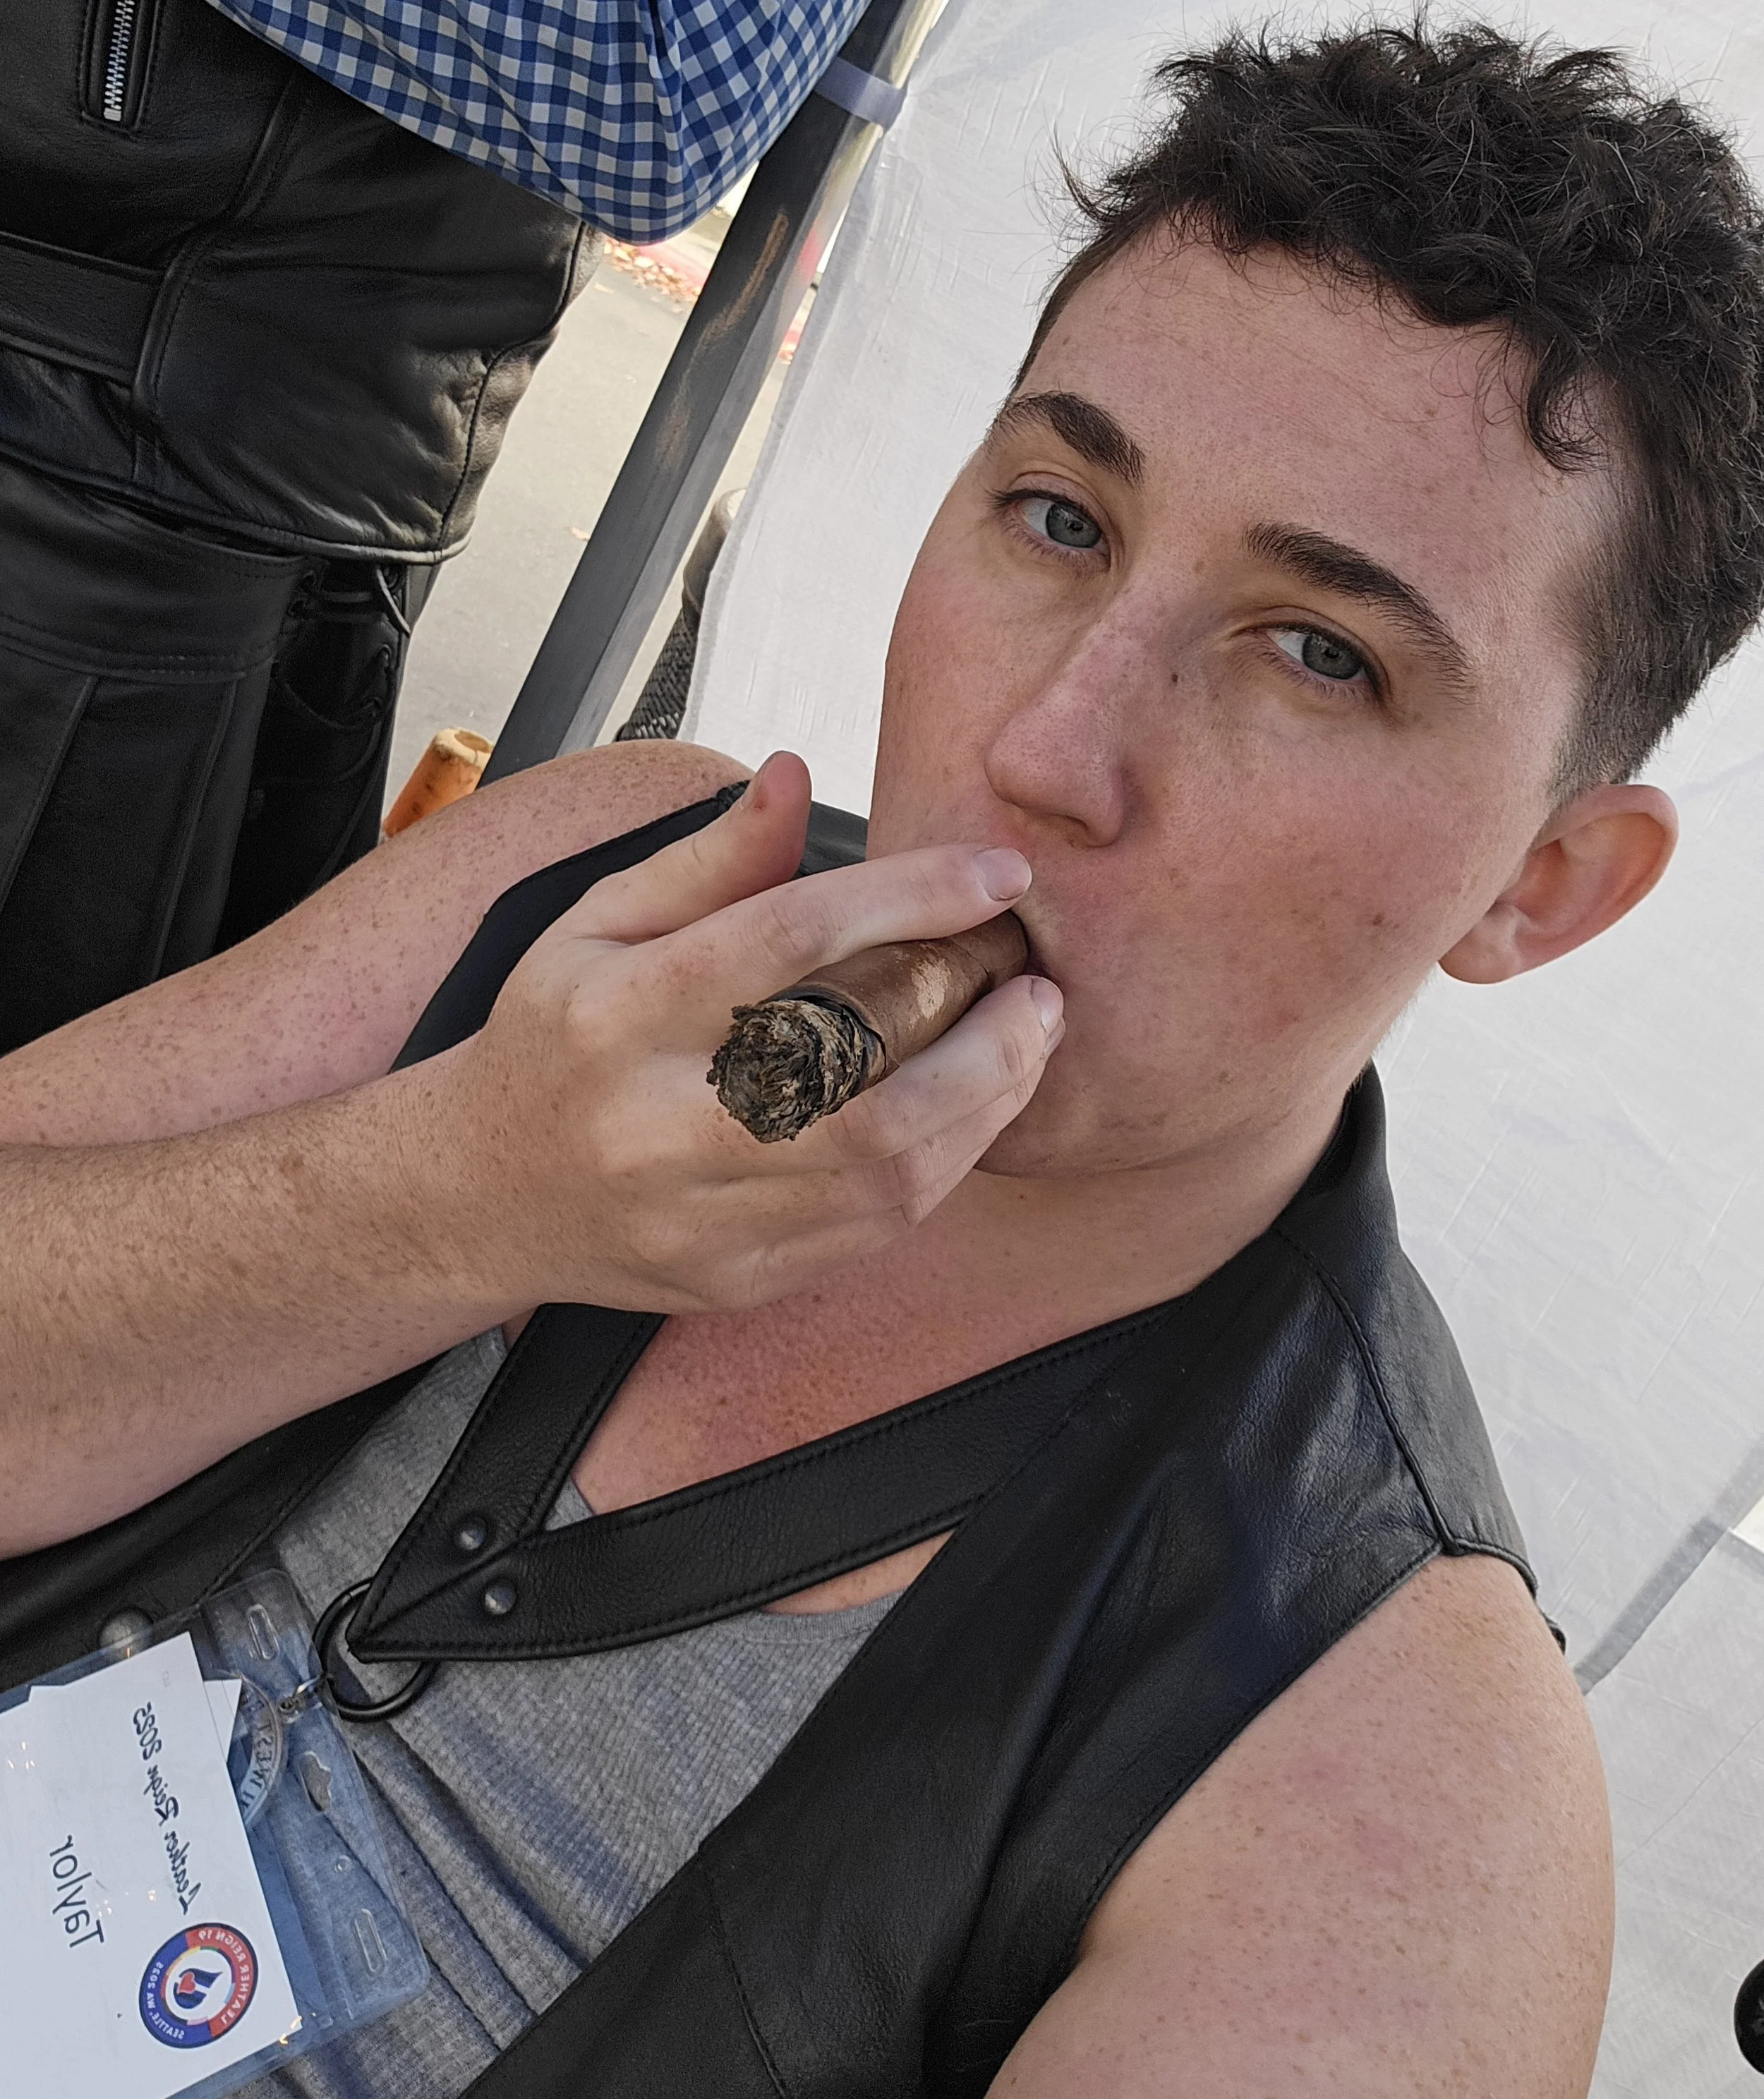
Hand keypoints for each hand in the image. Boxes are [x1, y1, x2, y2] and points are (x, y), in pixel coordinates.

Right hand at [425, 753, 1063, 1312]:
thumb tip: (794, 773)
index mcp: (617, 1011)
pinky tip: (974, 1110)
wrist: (480, 1193)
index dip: (910, 897)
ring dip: (985, 1101)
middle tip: (1036, 979)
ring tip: (1027, 1040)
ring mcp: (698, 1214)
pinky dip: (945, 1164)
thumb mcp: (594, 924)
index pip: (787, 939)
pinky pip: (874, 1229)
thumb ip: (707, 859)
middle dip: (978, 1026)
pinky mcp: (736, 1276)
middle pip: (856, 1077)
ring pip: (885, 1168)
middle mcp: (656, 1121)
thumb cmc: (551, 1041)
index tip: (996, 873)